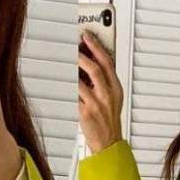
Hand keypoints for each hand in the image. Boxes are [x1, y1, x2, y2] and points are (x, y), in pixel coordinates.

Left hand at [78, 31, 123, 154]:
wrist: (108, 143)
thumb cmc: (109, 122)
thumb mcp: (114, 99)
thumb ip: (105, 82)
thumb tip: (89, 65)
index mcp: (116, 88)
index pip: (107, 61)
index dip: (96, 46)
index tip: (86, 36)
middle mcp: (107, 94)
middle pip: (94, 68)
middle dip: (82, 54)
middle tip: (73, 47)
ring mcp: (96, 103)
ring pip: (81, 80)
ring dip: (72, 69)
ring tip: (66, 63)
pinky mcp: (85, 113)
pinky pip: (73, 96)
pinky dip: (67, 87)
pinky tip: (63, 82)